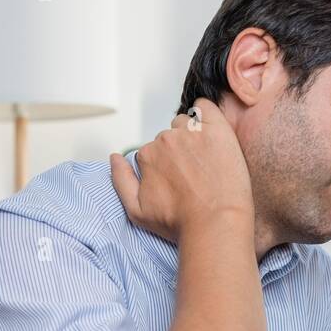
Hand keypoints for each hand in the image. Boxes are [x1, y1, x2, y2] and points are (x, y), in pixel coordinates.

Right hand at [109, 97, 254, 244]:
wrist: (216, 224)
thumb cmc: (180, 222)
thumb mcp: (137, 211)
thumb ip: (120, 180)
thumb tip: (114, 158)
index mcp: (147, 155)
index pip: (153, 151)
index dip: (165, 166)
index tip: (177, 180)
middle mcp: (166, 140)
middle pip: (169, 137)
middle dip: (178, 151)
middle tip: (193, 174)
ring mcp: (192, 132)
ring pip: (186, 124)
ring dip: (192, 136)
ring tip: (206, 161)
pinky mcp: (216, 129)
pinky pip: (206, 107)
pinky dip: (206, 113)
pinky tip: (211, 132)